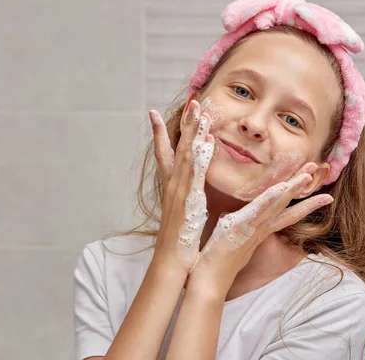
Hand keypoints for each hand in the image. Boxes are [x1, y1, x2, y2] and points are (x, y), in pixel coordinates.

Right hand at [148, 100, 214, 272]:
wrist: (170, 264)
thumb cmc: (180, 244)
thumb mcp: (184, 216)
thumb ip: (187, 201)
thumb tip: (192, 193)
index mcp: (174, 188)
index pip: (167, 154)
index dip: (164, 133)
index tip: (159, 113)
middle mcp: (173, 186)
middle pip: (178, 148)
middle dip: (185, 124)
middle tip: (192, 100)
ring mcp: (178, 192)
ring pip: (185, 155)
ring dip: (192, 131)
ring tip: (199, 110)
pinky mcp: (188, 201)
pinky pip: (194, 174)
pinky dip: (198, 156)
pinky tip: (204, 141)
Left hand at [188, 164, 333, 294]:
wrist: (211, 280)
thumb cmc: (220, 261)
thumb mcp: (237, 241)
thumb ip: (246, 230)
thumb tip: (246, 220)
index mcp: (261, 229)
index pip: (287, 212)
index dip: (304, 201)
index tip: (321, 191)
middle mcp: (261, 227)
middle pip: (288, 205)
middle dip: (304, 188)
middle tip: (319, 169)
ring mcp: (252, 226)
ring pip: (277, 204)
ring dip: (292, 188)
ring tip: (307, 175)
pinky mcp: (240, 225)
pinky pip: (258, 209)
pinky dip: (271, 198)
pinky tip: (282, 187)